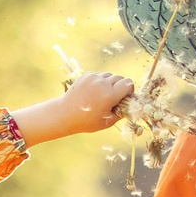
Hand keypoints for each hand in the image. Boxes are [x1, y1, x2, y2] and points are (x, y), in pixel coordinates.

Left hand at [12, 73, 133, 143]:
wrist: (65, 114)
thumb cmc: (87, 121)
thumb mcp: (108, 122)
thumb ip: (122, 113)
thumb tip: (130, 105)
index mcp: (110, 95)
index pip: (128, 83)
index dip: (129, 91)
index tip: (124, 98)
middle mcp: (103, 83)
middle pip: (120, 78)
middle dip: (120, 87)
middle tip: (114, 98)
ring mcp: (94, 77)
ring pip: (110, 75)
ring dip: (110, 83)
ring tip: (103, 95)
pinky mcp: (87, 75)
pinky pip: (100, 75)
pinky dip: (100, 82)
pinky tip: (94, 92)